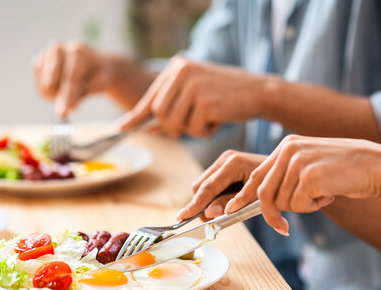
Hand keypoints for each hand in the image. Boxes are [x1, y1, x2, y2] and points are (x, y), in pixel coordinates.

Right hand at [33, 42, 127, 115]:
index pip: (70, 78)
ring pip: (44, 88)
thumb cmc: (99, 75)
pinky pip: (41, 90)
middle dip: (61, 97)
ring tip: (72, 91)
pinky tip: (63, 89)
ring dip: (58, 97)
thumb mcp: (99, 85)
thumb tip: (62, 112)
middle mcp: (58, 49)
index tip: (64, 112)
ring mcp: (45, 55)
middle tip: (75, 105)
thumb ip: (81, 96)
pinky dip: (51, 95)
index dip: (68, 97)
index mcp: (77, 51)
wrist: (96, 64)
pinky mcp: (37, 64)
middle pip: (50, 83)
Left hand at [119, 56, 271, 137]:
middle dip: (172, 127)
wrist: (258, 91)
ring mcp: (194, 86)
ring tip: (208, 120)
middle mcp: (182, 71)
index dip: (136, 115)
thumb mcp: (194, 94)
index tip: (122, 128)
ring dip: (190, 130)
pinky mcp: (206, 102)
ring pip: (175, 124)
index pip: (151, 97)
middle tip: (191, 126)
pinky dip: (205, 132)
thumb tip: (144, 127)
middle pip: (160, 113)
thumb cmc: (224, 95)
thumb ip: (170, 107)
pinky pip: (194, 130)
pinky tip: (218, 120)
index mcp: (177, 66)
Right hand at [177, 150, 266, 220]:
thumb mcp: (256, 198)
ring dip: (208, 202)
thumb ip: (231, 204)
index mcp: (233, 163)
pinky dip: (213, 196)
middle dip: (200, 205)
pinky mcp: (224, 165)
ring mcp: (224, 160)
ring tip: (225, 212)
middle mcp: (225, 158)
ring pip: (203, 185)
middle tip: (209, 222)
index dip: (194, 204)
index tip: (182, 217)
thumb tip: (209, 213)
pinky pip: (210, 184)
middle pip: (200, 186)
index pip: (207, 187)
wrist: (286, 169)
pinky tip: (228, 203)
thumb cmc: (274, 184)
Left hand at [225, 135, 380, 234]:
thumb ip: (287, 175)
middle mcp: (288, 150)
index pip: (257, 175)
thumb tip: (263, 199)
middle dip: (271, 215)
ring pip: (282, 202)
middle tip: (283, 228)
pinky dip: (314, 206)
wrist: (378, 167)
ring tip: (324, 191)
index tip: (232, 210)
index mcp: (287, 146)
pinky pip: (298, 206)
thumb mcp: (311, 165)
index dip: (243, 196)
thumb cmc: (345, 171)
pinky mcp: (309, 176)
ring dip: (303, 206)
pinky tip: (330, 192)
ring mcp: (298, 162)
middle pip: (264, 193)